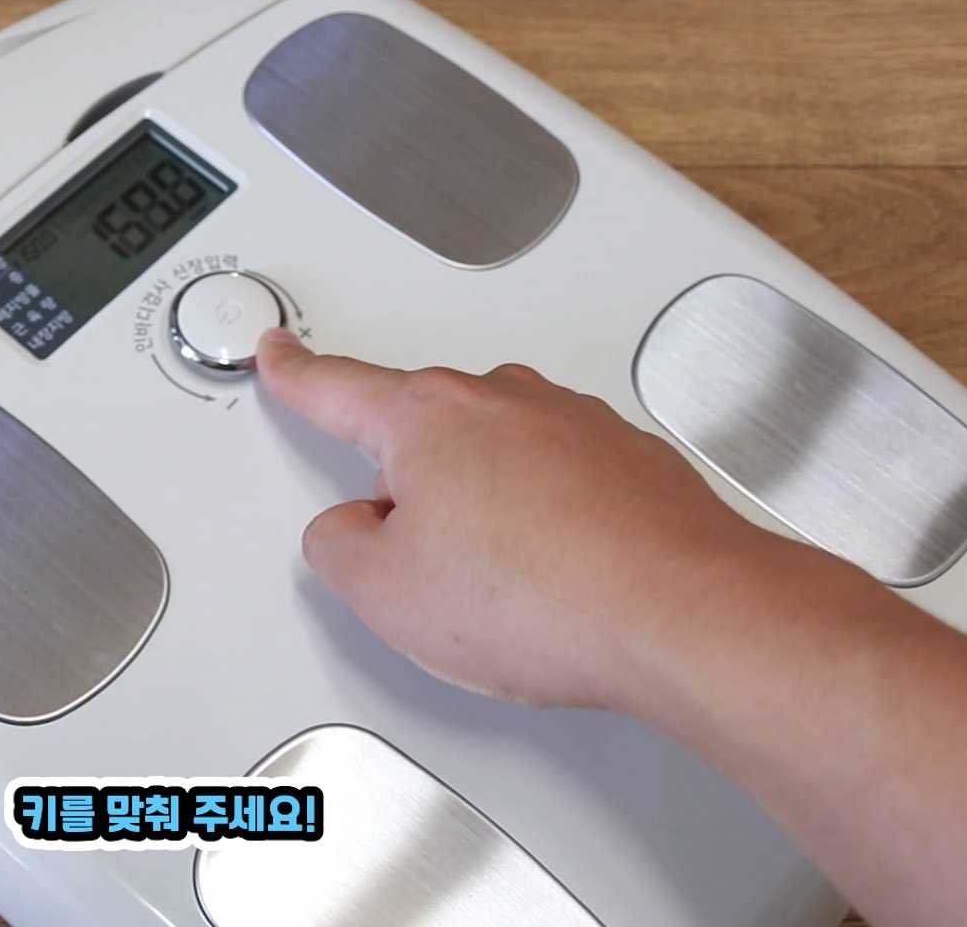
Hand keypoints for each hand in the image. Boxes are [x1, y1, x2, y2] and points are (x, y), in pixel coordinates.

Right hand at [255, 327, 816, 710]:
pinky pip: (562, 489)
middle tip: (426, 568)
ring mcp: (574, 424)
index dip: (297, 374)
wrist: (682, 614)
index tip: (283, 353)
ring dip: (490, 517)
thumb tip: (352, 533)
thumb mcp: (387, 593)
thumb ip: (339, 548)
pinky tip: (560, 583)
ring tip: (510, 593)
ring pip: (497, 466)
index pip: (337, 386)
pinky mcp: (629, 460)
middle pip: (425, 439)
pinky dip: (552, 530)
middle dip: (415, 497)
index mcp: (427, 417)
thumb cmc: (551, 595)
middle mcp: (503, 401)